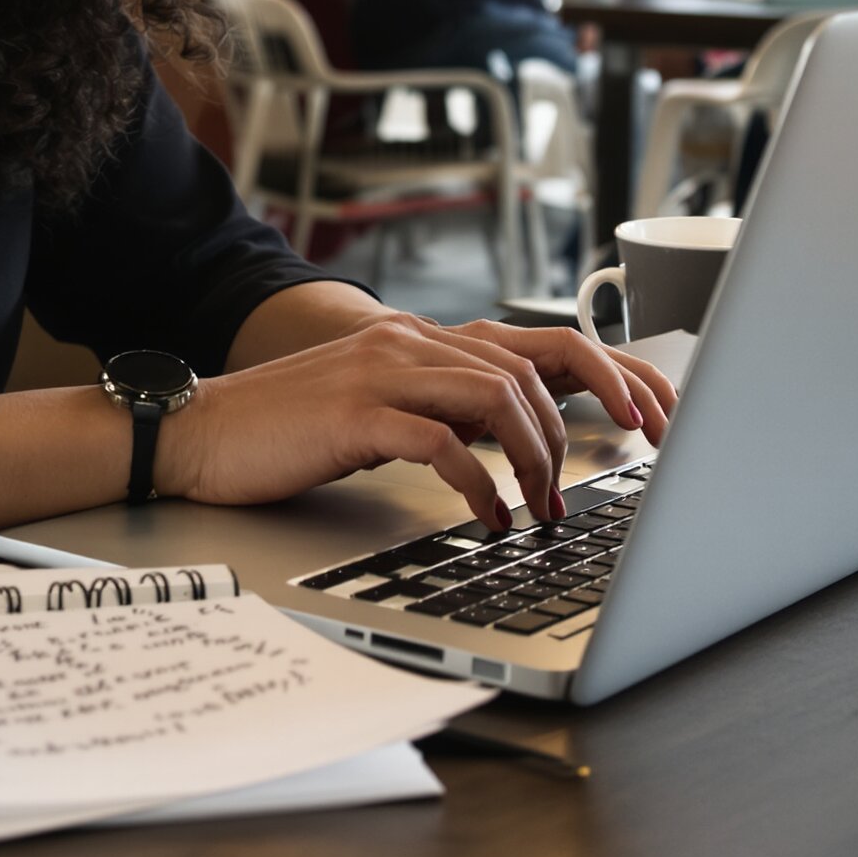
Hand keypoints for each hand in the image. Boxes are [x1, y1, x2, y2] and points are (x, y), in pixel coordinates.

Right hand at [158, 313, 677, 528]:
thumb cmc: (287, 430)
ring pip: (498, 393)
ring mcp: (382, 372)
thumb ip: (442, 405)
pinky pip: (442, 442)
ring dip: (536, 457)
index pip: (538, 340)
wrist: (201, 431)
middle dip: (594, 415)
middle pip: (533, 361)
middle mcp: (409, 342)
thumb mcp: (380, 408)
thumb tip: (519, 436)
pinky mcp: (355, 413)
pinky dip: (478, 483)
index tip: (656, 415)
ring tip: (540, 507)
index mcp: (421, 339)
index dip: (611, 371)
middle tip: (612, 471)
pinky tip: (487, 517)